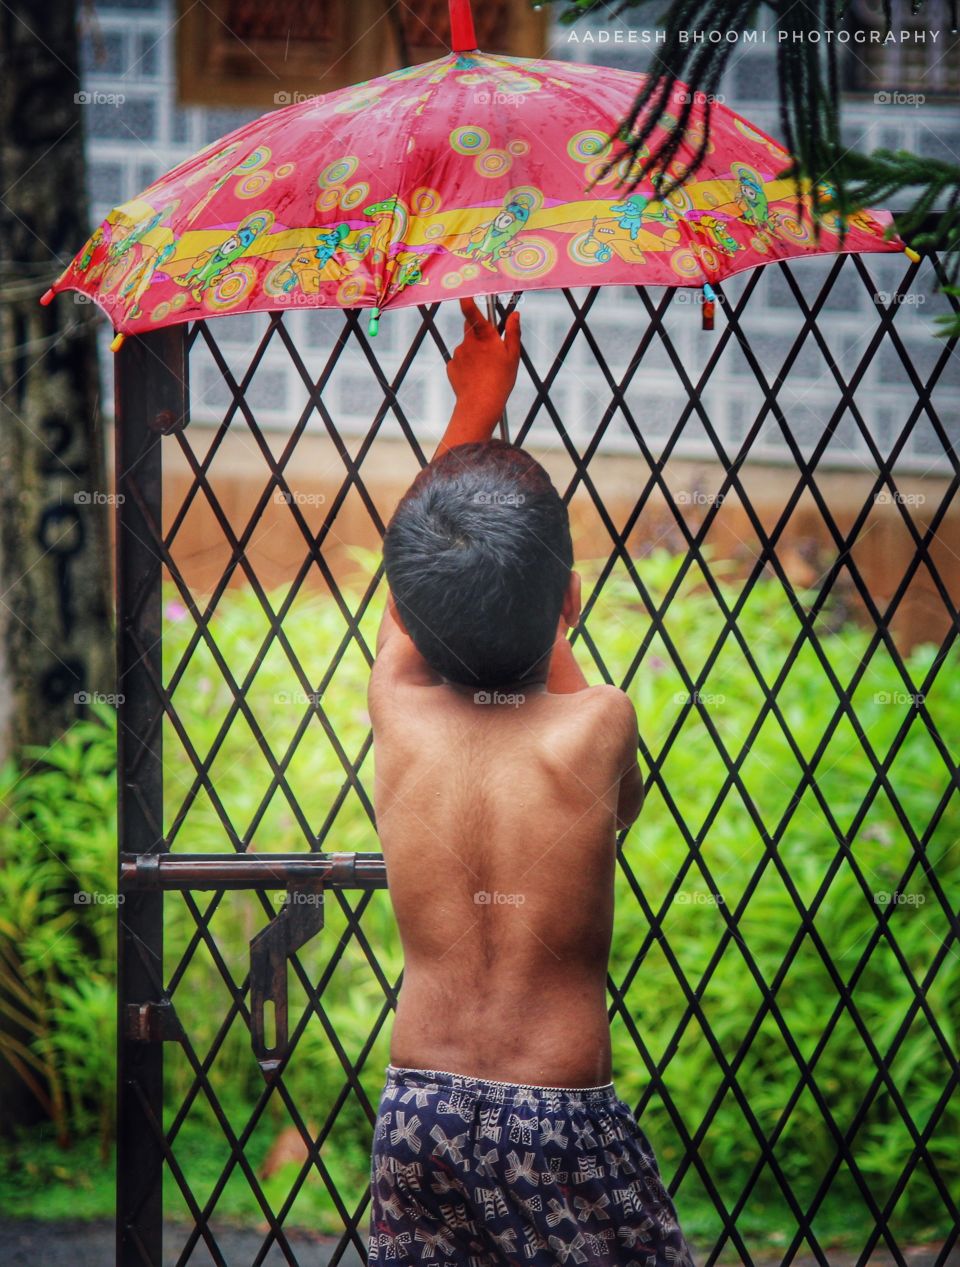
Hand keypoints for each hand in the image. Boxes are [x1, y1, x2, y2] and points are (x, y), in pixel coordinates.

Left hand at [446, 296, 520, 424]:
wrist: (480, 405)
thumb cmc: (501, 380)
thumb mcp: (513, 356)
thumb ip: (513, 333)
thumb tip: (515, 315)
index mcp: (485, 337)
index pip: (472, 313)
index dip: (467, 301)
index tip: (463, 292)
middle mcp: (468, 342)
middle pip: (471, 328)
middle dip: (478, 332)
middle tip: (490, 349)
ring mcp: (458, 354)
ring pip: (466, 347)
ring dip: (474, 353)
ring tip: (485, 372)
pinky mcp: (451, 366)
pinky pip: (460, 362)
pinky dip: (466, 367)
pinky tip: (475, 378)